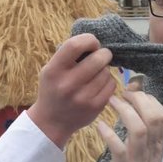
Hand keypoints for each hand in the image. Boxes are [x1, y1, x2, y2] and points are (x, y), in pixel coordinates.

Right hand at [27, 34, 116, 148]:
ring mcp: (83, 97)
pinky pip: (111, 84)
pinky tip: (99, 84)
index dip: (89, 40)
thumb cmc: (53, 89)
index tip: (92, 44)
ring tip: (96, 73)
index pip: (74, 45)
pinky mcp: (95, 107)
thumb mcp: (50, 70)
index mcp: (53, 71)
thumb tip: (94, 41)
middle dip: (103, 54)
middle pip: (97, 58)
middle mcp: (67, 84)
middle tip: (101, 56)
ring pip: (106, 72)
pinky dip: (108, 81)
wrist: (52, 121)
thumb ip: (68, 55)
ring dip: (104, 69)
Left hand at [98, 91, 162, 161]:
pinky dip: (108, 134)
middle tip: (124, 93)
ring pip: (138, 129)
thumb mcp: (146, 156)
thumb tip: (134, 110)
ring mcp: (138, 160)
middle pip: (154, 118)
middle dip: (139, 100)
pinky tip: (99, 125)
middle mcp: (151, 151)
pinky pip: (118, 148)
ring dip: (124, 111)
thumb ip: (143, 135)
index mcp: (158, 146)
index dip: (150, 99)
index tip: (136, 91)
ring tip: (111, 102)